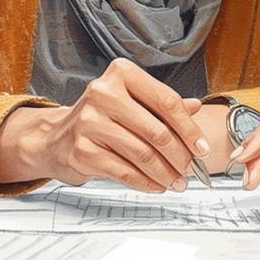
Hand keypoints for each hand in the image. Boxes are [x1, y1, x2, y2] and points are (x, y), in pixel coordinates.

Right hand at [0, 59, 210, 192]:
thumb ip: (162, 104)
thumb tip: (196, 108)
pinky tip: (157, 186)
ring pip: (143, 155)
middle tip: (192, 171)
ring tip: (178, 182)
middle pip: (157, 131)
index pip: (166, 101)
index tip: (204, 149)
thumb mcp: (132, 102)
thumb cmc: (101, 118)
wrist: (56, 137)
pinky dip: (146, 182)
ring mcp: (89, 122)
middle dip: (180, 157)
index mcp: (121, 74)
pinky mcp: (82, 150)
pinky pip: (125, 172)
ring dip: (166, 174)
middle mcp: (103, 93)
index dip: (190, 129)